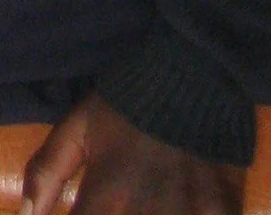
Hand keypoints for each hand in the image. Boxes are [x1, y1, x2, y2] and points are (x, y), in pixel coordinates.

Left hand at [25, 95, 243, 214]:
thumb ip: (46, 172)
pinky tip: (183, 208)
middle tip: (117, 207)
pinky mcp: (224, 211)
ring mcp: (187, 212)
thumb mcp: (79, 126)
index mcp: (107, 192)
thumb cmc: (130, 102)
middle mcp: (146, 210)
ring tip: (149, 207)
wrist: (194, 70)